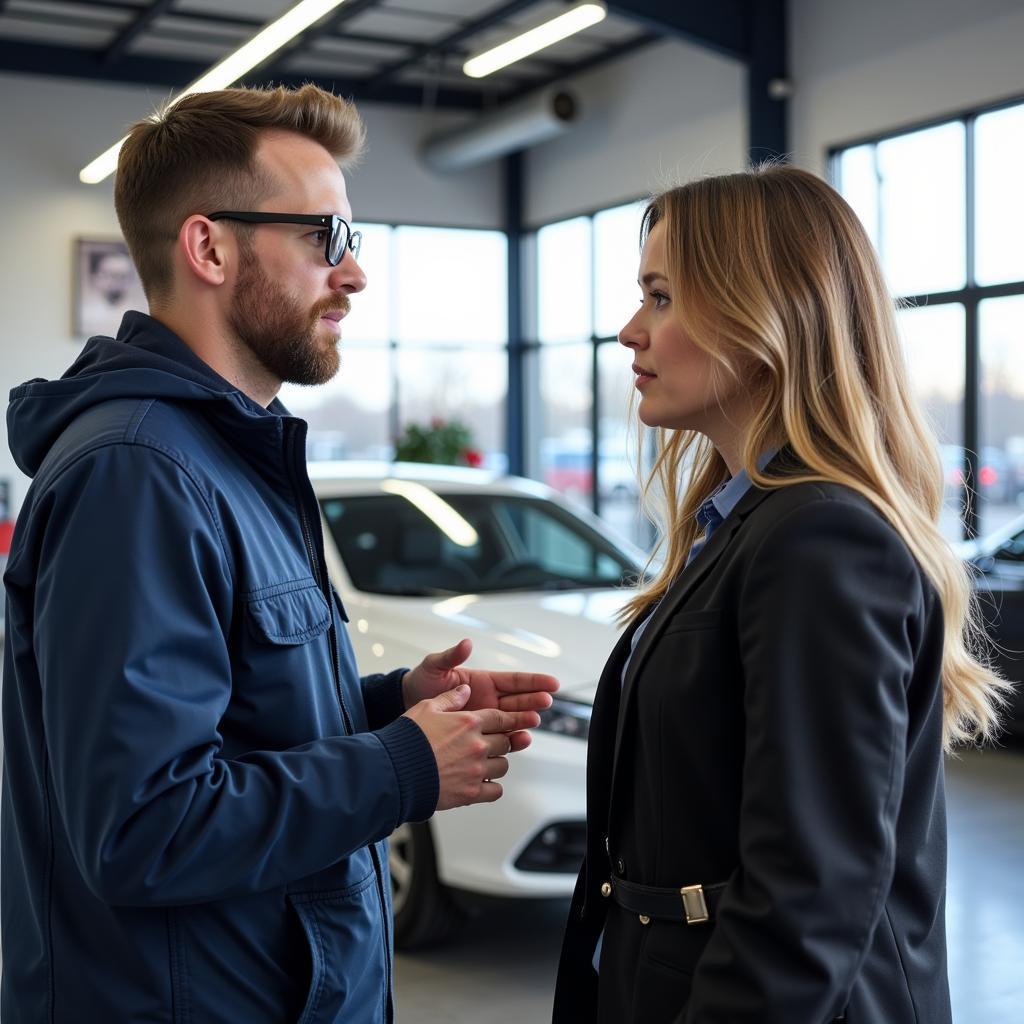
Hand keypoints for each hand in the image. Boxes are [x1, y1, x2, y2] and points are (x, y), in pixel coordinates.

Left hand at [402, 638, 558, 745]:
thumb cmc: (422, 682)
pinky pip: (499, 738)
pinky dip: (510, 740)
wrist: (406, 705)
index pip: (515, 681)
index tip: (553, 683)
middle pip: (519, 701)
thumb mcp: (435, 666)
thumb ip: (451, 657)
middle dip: (534, 701)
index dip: (535, 681)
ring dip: (525, 722)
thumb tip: (466, 644)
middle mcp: (489, 700)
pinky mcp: (479, 734)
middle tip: (546, 703)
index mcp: (484, 681)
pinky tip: (519, 742)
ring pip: (512, 720)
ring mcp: (486, 718)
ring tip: (533, 723)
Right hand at [404, 684, 539, 809]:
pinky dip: (491, 787)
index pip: (500, 718)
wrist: (393, 773)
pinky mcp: (471, 793)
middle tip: (491, 744)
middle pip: (505, 742)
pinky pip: (496, 791)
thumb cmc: (406, 740)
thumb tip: (465, 690)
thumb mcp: (426, 708)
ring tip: (483, 764)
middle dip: (500, 742)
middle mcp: (477, 745)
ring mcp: (476, 770)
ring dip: (496, 763)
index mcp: (468, 722)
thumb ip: (449, 699)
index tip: (510, 723)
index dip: (507, 720)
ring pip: (503, 765)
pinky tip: (481, 783)